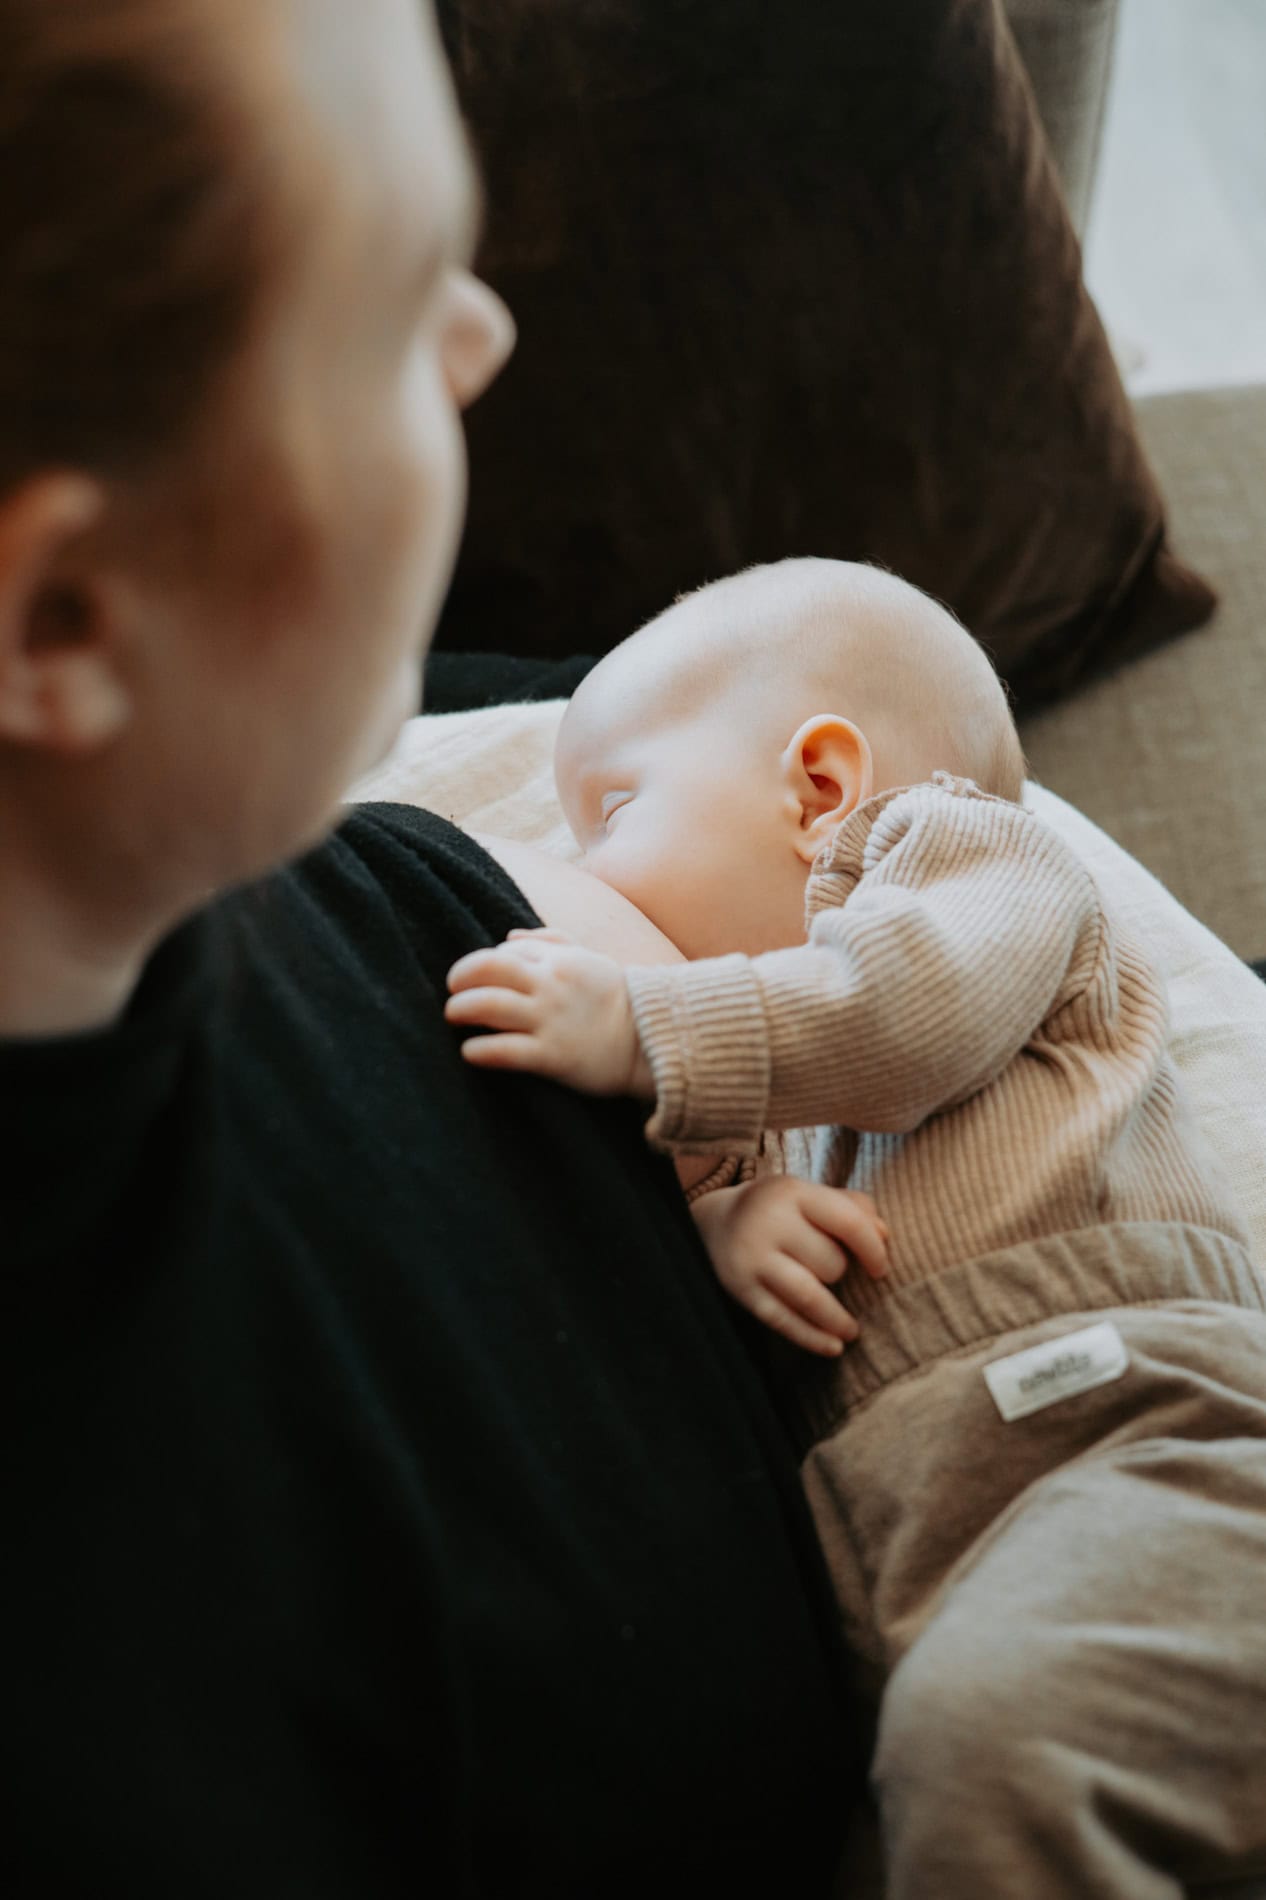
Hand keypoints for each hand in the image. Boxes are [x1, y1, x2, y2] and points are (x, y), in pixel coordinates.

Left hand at [446, 928, 654, 1095]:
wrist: (652, 1041)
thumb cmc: (617, 1000)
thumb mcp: (590, 959)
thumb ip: (552, 941)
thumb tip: (509, 935)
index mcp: (559, 959)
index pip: (505, 950)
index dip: (485, 962)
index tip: (481, 979)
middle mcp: (550, 984)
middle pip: (487, 967)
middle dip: (460, 977)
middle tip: (452, 991)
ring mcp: (550, 1019)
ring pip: (487, 1005)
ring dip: (460, 1009)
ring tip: (454, 1017)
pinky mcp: (552, 1055)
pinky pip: (503, 1050)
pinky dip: (478, 1051)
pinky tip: (470, 1052)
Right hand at [692, 1176, 887, 1356]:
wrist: (713, 1222)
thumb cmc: (780, 1210)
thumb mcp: (810, 1195)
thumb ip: (852, 1207)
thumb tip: (885, 1236)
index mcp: (793, 1192)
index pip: (848, 1222)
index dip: (874, 1250)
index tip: (882, 1270)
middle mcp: (768, 1222)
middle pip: (829, 1262)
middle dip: (840, 1274)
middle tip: (834, 1274)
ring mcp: (751, 1257)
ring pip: (809, 1296)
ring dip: (837, 1319)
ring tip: (852, 1331)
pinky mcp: (740, 1289)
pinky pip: (783, 1321)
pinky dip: (812, 1338)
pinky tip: (833, 1347)